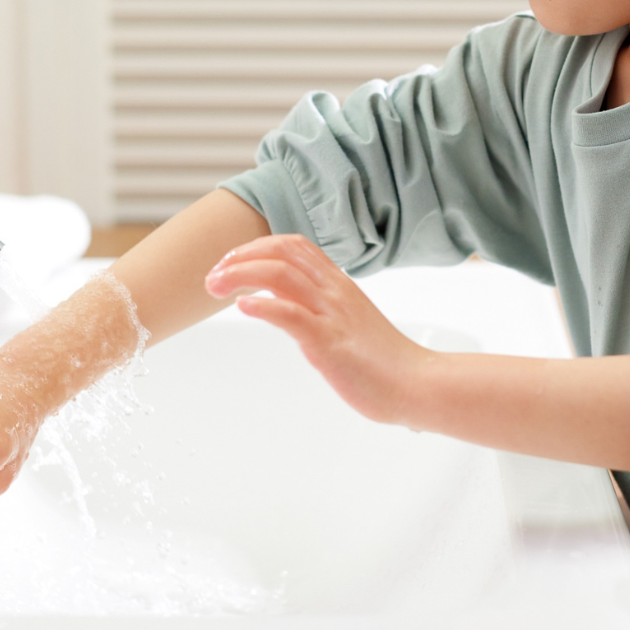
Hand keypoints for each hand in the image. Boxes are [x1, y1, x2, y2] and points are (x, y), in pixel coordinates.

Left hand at [205, 234, 425, 424]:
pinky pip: (293, 314)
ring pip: (281, 274)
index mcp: (337, 283)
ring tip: (215, 287)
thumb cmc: (382, 359)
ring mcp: (332, 314)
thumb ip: (319, 306)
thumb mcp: (347, 319)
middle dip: (239, 257)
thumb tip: (285, 305)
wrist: (416, 384)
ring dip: (240, 275)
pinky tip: (243, 307)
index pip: (292, 244)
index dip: (255, 246)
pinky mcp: (330, 342)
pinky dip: (263, 305)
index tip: (230, 262)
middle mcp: (333, 290)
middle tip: (212, 277)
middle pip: (280, 252)